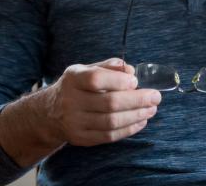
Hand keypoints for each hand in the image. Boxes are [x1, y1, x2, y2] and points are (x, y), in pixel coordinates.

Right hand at [43, 58, 160, 146]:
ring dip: (136, 116)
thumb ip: (109, 66)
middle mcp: (71, 101)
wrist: (50, 113)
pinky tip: (141, 121)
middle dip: (137, 100)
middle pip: (108, 103)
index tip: (136, 81)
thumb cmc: (77, 86)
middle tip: (156, 96)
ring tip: (152, 109)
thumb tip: (130, 70)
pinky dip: (128, 129)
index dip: (118, 80)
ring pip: (111, 122)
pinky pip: (109, 136)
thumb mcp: (87, 69)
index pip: (96, 79)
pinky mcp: (81, 138)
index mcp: (74, 79)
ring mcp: (75, 122)